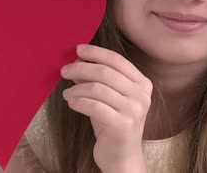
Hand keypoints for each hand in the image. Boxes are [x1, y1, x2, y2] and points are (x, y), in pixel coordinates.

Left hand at [60, 44, 151, 171]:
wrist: (122, 156)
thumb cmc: (112, 123)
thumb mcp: (105, 97)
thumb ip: (95, 78)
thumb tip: (77, 60)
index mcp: (142, 83)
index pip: (117, 60)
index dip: (96, 52)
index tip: (78, 50)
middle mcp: (141, 95)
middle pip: (106, 72)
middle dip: (81, 68)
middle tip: (64, 70)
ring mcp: (134, 110)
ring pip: (98, 88)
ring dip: (77, 88)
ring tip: (67, 93)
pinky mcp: (123, 125)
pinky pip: (94, 106)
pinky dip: (79, 102)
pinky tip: (71, 102)